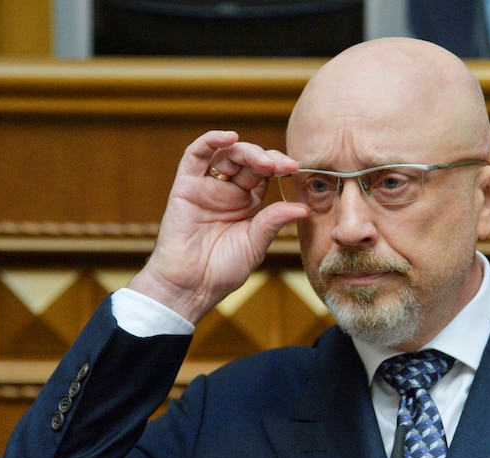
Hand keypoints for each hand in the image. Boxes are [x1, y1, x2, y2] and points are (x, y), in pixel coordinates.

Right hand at [127, 130, 308, 322]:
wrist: (191, 287)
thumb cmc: (222, 271)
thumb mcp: (256, 245)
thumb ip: (274, 222)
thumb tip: (304, 207)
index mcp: (248, 204)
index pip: (265, 174)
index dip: (280, 167)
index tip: (295, 169)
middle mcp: (228, 191)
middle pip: (249, 161)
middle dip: (268, 158)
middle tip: (284, 166)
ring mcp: (207, 187)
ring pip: (227, 154)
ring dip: (247, 151)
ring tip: (264, 161)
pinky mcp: (186, 186)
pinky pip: (196, 155)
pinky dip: (211, 141)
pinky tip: (230, 137)